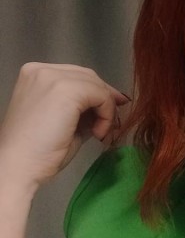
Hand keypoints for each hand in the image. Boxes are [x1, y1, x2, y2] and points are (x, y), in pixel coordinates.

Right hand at [0, 63, 129, 193]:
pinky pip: (100, 95)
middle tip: (113, 120)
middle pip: (88, 76)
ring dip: (106, 109)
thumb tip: (113, 101)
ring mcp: (52, 77)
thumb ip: (83, 107)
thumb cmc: (38, 151)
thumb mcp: (64, 120)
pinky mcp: (66, 89)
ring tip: (99, 132)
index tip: (111, 108)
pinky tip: (97, 133)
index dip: (97, 91)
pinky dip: (106, 114)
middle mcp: (42, 70)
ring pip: (96, 85)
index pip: (76, 76)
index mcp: (35, 75)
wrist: (18, 167)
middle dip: (105, 97)